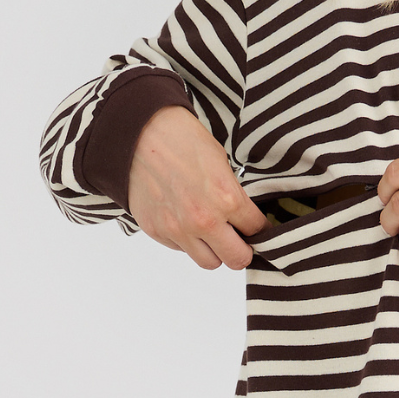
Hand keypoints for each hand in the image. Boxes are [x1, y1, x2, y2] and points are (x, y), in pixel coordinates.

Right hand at [127, 105, 268, 270]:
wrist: (139, 134)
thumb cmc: (181, 140)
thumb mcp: (221, 162)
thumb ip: (233, 195)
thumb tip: (242, 219)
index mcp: (227, 199)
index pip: (257, 231)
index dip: (259, 229)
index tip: (256, 228)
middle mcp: (204, 220)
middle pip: (237, 259)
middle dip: (242, 250)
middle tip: (238, 240)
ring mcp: (178, 230)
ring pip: (210, 263)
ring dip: (215, 251)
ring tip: (211, 234)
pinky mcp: (157, 232)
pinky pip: (182, 250)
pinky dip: (188, 241)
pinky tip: (184, 220)